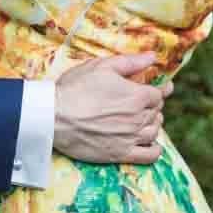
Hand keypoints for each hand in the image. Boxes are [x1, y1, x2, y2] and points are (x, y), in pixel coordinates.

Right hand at [52, 53, 171, 165]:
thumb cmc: (75, 88)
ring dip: (153, 124)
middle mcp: (138, 118)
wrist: (54, 116)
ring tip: (143, 120)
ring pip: (155, 132)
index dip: (156, 90)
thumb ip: (130, 62)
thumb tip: (153, 57)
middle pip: (156, 112)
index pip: (158, 94)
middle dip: (152, 106)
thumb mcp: (101, 66)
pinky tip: (149, 143)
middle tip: (142, 103)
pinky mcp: (121, 154)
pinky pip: (149, 155)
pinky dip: (154, 149)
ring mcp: (130, 137)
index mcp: (136, 95)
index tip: (156, 88)